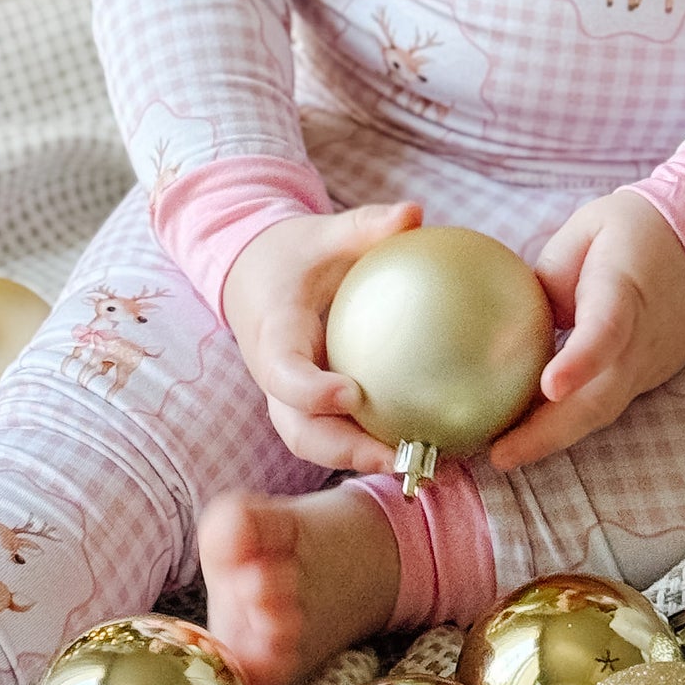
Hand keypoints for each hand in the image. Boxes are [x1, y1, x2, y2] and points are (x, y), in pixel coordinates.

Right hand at [223, 201, 422, 471]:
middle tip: (400, 459)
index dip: (310, 391)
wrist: (253, 278)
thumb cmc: (291, 255)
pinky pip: (340, 434)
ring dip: (365, 461)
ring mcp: (292, 401)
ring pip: (318, 444)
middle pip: (300, 431)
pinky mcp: (313, 408)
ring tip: (424, 471)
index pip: (282, 373)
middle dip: (345, 452)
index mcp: (272, 336)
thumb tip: (414, 213)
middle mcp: (277, 379)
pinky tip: (431, 449)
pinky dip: (375, 446)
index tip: (352, 394)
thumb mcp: (322, 234)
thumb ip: (365, 226)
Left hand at [487, 190, 684, 471]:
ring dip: (552, 437)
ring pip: (601, 411)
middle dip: (550, 432)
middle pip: (602, 396)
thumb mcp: (587, 229)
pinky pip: (603, 405)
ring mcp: (648, 365)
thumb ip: (550, 274)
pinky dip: (567, 422)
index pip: (608, 329)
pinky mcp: (644, 378)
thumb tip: (513, 327)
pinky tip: (527, 431)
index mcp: (626, 289)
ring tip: (503, 453)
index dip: (582, 361)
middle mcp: (643, 339)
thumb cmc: (635, 231)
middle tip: (501, 455)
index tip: (551, 386)